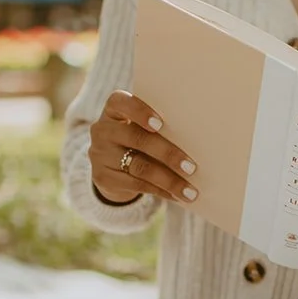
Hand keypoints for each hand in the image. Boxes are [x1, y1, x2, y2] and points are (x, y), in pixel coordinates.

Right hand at [88, 90, 198, 205]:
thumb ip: (160, 127)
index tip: (161, 124)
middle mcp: (102, 129)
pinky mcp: (102, 178)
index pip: (121, 102)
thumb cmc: (138, 138)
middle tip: (192, 167)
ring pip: (140, 167)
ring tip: (190, 190)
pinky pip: (136, 185)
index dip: (140, 112)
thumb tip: (198, 141)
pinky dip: (160, 191)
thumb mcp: (142, 127)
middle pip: (137, 139)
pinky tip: (177, 196)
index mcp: (113, 109)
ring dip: (169, 180)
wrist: (111, 165)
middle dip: (168, 154)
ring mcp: (99, 154)